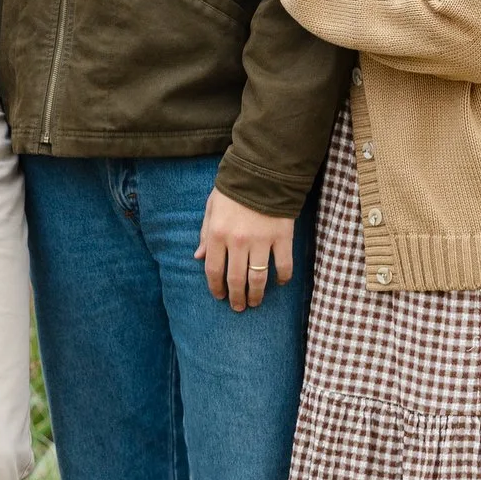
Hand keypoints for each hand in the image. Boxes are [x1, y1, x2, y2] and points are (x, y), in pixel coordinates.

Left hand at [195, 187, 295, 311]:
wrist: (262, 172)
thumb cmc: (233, 190)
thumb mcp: (211, 208)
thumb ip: (204, 234)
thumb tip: (197, 257)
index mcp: (217, 233)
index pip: (213, 269)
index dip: (215, 287)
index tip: (219, 296)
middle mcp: (237, 241)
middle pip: (235, 279)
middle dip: (236, 297)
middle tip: (238, 307)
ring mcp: (261, 241)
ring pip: (258, 279)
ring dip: (256, 295)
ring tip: (255, 302)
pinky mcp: (282, 238)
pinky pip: (283, 266)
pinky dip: (282, 278)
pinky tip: (279, 283)